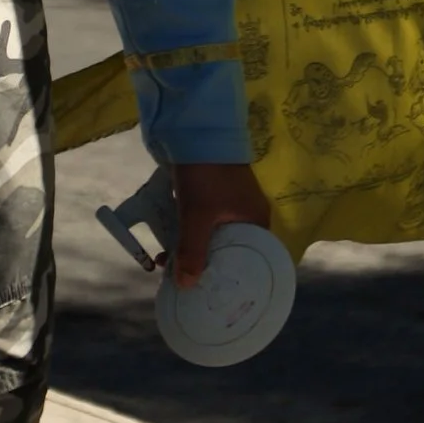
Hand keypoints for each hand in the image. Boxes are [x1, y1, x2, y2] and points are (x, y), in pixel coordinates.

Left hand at [172, 161, 273, 286]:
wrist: (196, 130)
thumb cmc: (206, 176)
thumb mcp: (196, 216)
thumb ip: (191, 251)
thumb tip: (185, 286)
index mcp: (257, 223)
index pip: (252, 262)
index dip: (230, 279)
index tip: (209, 292)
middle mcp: (249, 216)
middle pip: (230, 252)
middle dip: (204, 267)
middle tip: (180, 280)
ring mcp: (233, 205)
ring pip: (215, 238)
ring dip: (193, 251)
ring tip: (166, 263)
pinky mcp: (216, 196)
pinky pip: (206, 225)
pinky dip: (190, 236)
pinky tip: (170, 243)